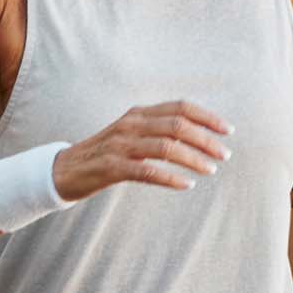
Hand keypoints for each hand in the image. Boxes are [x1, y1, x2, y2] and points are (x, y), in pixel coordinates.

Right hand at [51, 100, 232, 200]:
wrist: (64, 170)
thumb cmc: (104, 154)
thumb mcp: (131, 134)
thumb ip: (157, 130)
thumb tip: (196, 135)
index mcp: (138, 113)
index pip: (180, 107)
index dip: (207, 117)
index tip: (228, 130)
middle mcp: (131, 124)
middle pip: (177, 126)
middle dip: (205, 140)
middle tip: (224, 155)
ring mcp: (120, 145)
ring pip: (166, 148)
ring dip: (193, 159)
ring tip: (210, 169)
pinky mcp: (112, 167)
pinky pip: (147, 171)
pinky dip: (170, 178)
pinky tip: (186, 185)